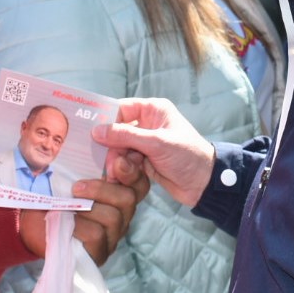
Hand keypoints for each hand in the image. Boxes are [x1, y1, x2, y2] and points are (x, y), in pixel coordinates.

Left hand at [18, 164, 148, 265]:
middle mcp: (120, 216)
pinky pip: (97, 235)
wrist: (28, 227)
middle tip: (77, 187)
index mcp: (117, 195)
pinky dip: (79, 226)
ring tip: (67, 206)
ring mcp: (111, 236)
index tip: (114, 160)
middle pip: (129, 199)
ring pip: (113, 217)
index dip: (132, 171)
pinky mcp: (99, 253)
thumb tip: (90, 139)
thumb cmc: (51, 199)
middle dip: (103, 189)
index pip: (139, 184)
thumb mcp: (65, 177)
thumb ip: (82, 162)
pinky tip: (66, 225)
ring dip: (87, 208)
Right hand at [93, 99, 216, 207]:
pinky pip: (125, 162)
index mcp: (153, 110)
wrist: (204, 183)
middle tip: (105, 162)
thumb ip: (125, 136)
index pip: (120, 108)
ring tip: (116, 174)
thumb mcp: (156, 143)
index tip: (89, 132)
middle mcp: (147, 123)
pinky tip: (121, 178)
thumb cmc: (187, 156)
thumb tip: (97, 130)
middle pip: (116, 131)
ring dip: (116, 161)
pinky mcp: (144, 160)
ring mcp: (145, 143)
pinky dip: (122, 169)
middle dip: (110, 147)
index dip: (104, 119)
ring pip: (119, 149)